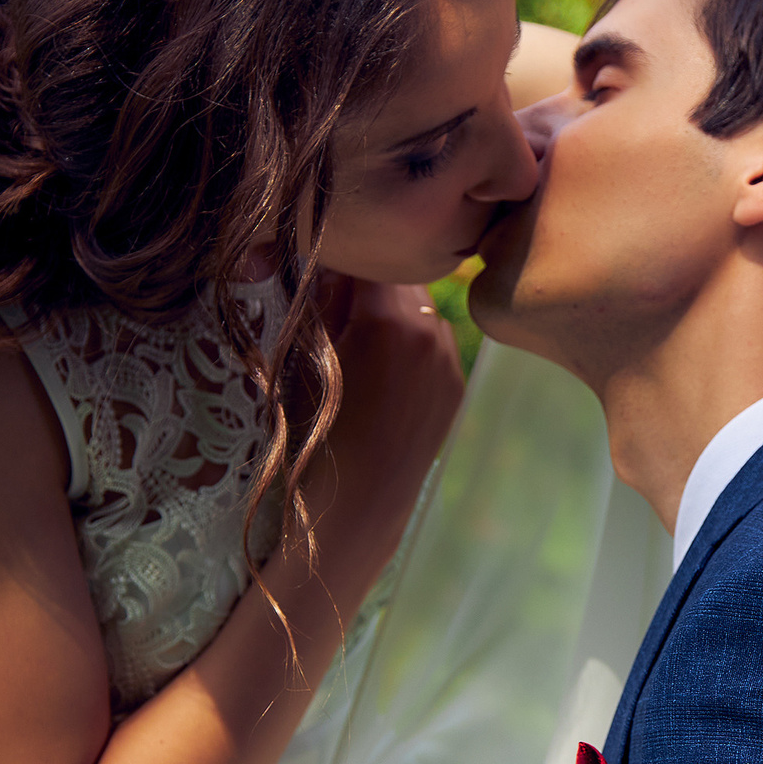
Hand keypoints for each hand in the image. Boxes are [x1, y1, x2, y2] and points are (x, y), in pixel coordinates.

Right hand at [304, 278, 464, 549]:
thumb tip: (324, 264)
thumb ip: (319, 304)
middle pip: (399, 277)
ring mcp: (450, 359)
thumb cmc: (316, 434)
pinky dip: (411, 343)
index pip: (368, 260)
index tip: (322, 271)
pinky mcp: (456, 383)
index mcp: (391, 321)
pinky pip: (433, 342)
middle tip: (338, 310)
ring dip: (394, 311)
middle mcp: (432, 333)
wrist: (359, 503)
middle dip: (370, 284)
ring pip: (420, 308)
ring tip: (363, 346)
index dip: (342, 260)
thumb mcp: (306, 361)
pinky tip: (386, 375)